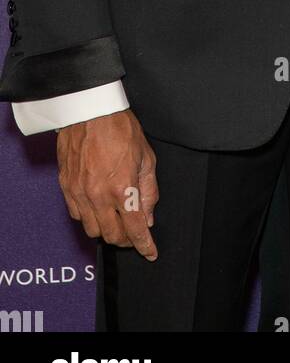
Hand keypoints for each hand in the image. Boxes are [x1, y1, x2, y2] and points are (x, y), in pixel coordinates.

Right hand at [56, 109, 158, 258]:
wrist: (89, 110)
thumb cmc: (120, 128)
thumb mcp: (146, 157)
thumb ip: (149, 190)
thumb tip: (148, 216)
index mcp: (122, 187)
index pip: (134, 229)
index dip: (144, 245)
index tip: (150, 252)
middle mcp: (99, 195)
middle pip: (112, 235)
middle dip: (127, 239)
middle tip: (134, 233)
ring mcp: (79, 193)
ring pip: (92, 230)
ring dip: (107, 230)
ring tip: (116, 220)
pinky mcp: (66, 187)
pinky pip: (77, 215)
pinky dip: (89, 218)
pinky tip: (98, 208)